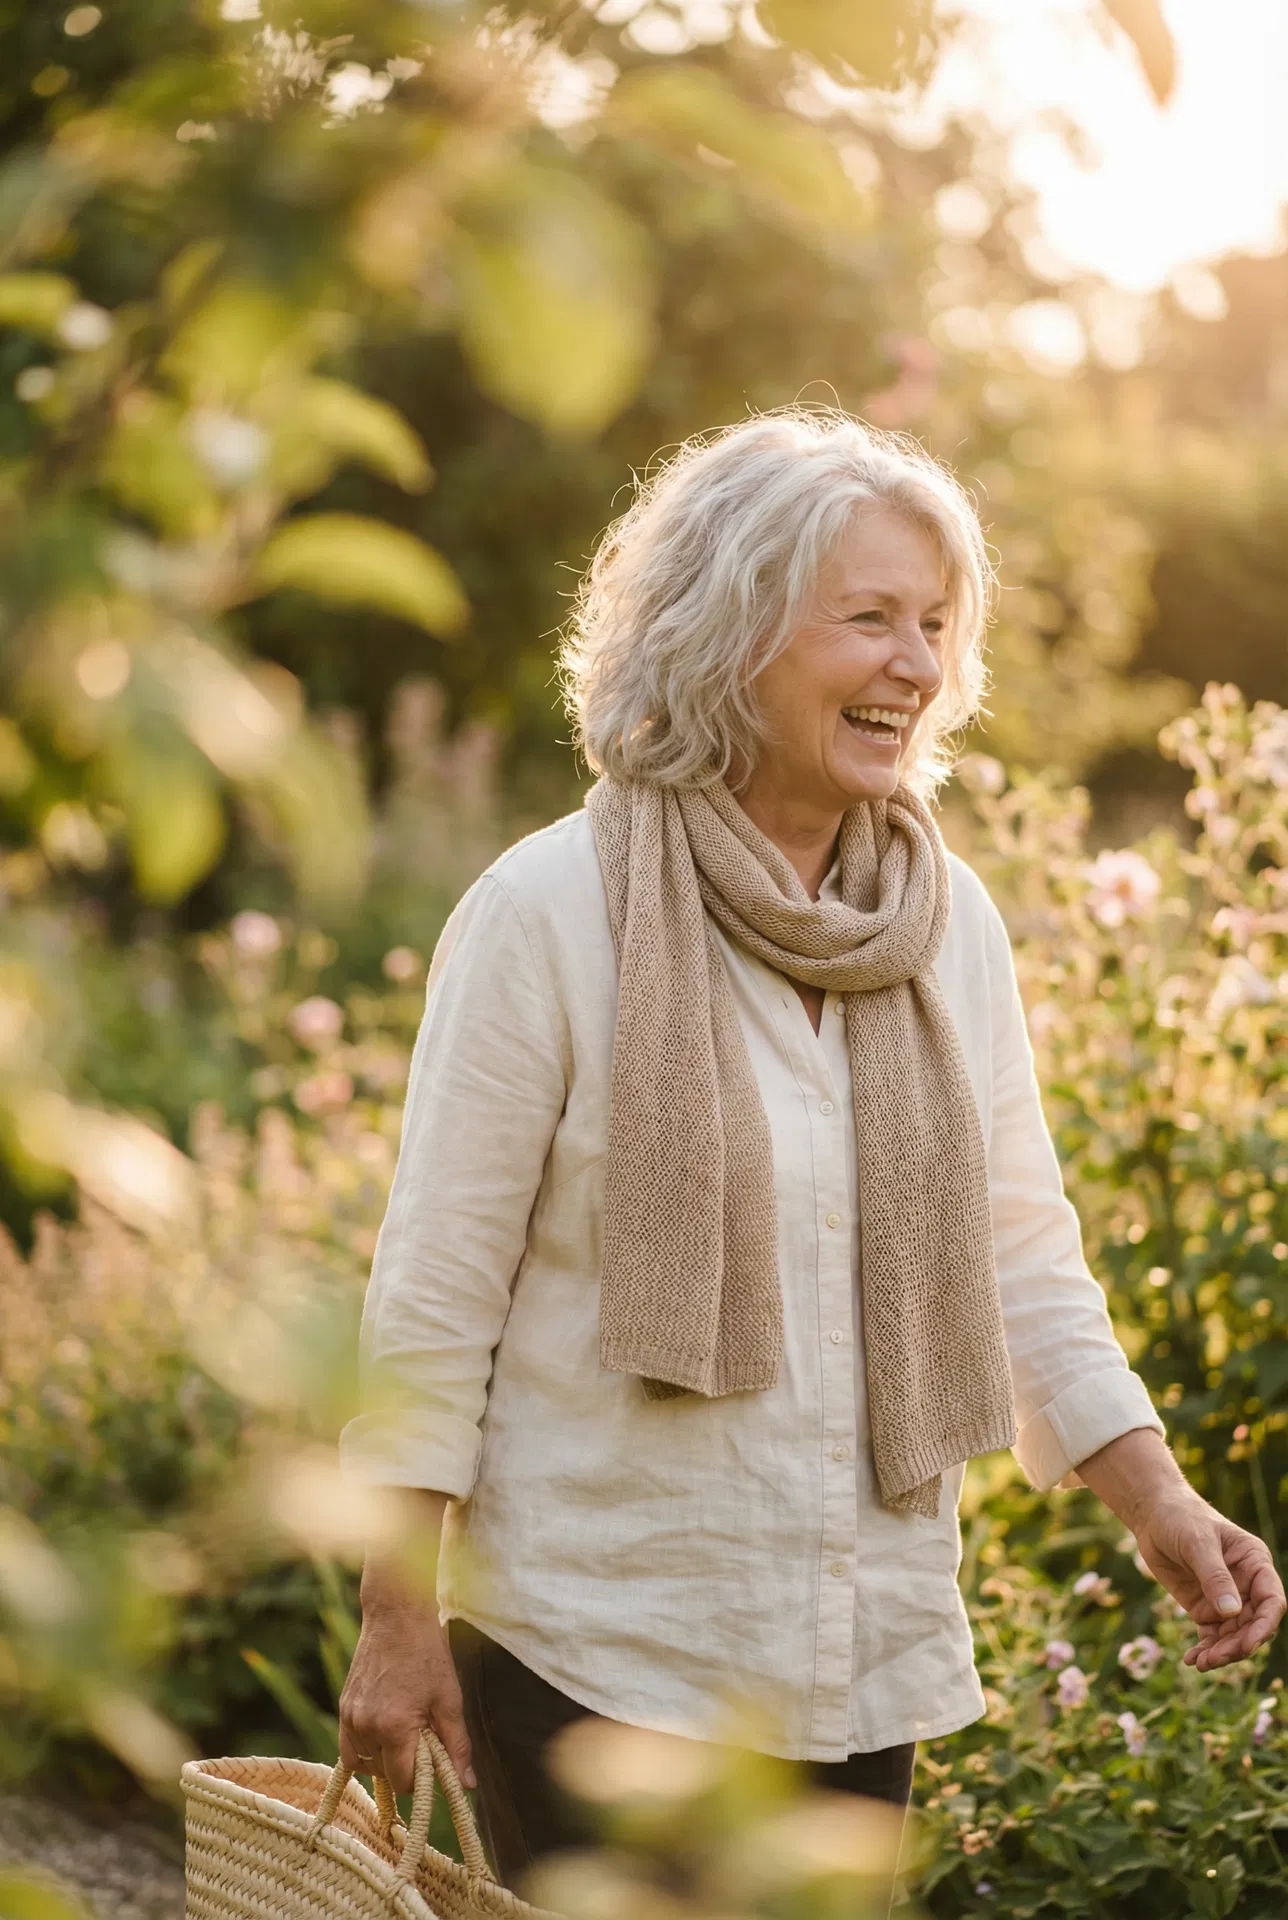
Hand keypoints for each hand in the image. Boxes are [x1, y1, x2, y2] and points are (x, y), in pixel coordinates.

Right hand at [339, 1591, 474, 1792]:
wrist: (397, 1615)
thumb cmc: (427, 1653)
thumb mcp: (449, 1699)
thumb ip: (457, 1745)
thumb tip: (467, 1784)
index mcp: (394, 1727)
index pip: (403, 1782)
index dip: (423, 1779)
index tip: (434, 1762)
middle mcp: (366, 1726)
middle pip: (384, 1776)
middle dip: (405, 1767)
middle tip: (422, 1740)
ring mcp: (350, 1717)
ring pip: (364, 1765)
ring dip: (384, 1761)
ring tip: (404, 1736)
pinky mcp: (343, 1708)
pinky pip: (348, 1749)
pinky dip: (365, 1752)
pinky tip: (383, 1736)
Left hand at [1133, 1489, 1284, 1670]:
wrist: (1152, 1516)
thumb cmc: (1180, 1518)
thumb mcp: (1197, 1543)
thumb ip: (1215, 1576)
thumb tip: (1232, 1612)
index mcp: (1255, 1563)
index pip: (1272, 1601)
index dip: (1264, 1625)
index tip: (1248, 1644)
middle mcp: (1246, 1585)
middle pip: (1253, 1625)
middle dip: (1238, 1646)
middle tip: (1213, 1659)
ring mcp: (1226, 1600)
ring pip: (1234, 1636)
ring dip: (1221, 1653)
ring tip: (1200, 1663)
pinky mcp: (1206, 1608)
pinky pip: (1213, 1636)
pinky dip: (1205, 1650)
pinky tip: (1191, 1659)